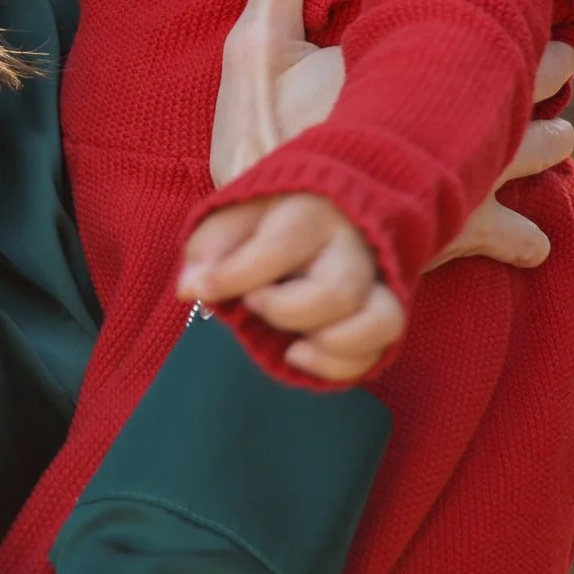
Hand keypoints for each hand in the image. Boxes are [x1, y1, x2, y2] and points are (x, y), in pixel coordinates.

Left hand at [179, 194, 400, 382]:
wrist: (323, 207)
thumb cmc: (269, 217)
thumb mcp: (231, 217)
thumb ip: (208, 248)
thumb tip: (189, 287)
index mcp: (310, 211)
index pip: (277, 250)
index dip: (233, 278)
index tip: (200, 289)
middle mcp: (354, 245)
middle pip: (338, 293)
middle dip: (284, 312)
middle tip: (253, 302)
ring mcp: (377, 280)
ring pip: (381, 321)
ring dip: (327, 344)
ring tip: (289, 340)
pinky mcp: (384, 312)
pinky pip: (381, 349)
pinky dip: (339, 365)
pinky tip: (298, 354)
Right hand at [209, 0, 573, 276]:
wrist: (260, 242)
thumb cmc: (258, 141)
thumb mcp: (255, 51)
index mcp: (415, 68)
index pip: (493, 31)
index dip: (522, 20)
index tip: (533, 5)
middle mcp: (457, 124)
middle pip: (529, 90)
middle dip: (547, 74)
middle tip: (562, 61)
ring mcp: (463, 181)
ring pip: (540, 155)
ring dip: (550, 144)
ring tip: (558, 137)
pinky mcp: (455, 236)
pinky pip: (516, 237)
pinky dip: (526, 237)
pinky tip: (532, 239)